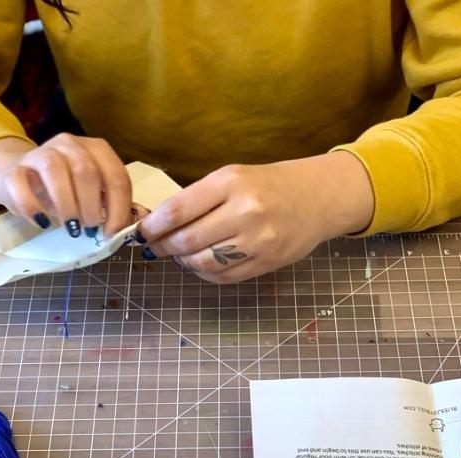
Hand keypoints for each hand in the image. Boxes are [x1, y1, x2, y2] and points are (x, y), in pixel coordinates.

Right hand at [0, 135, 133, 238]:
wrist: (20, 176)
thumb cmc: (66, 188)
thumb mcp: (94, 194)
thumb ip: (114, 205)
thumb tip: (135, 225)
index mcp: (96, 149)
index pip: (116, 176)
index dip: (119, 208)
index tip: (113, 232)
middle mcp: (69, 144)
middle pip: (87, 172)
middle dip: (93, 206)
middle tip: (90, 229)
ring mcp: (39, 153)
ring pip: (55, 171)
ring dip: (67, 205)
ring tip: (72, 228)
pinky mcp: (14, 169)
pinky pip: (20, 184)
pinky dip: (33, 206)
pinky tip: (43, 223)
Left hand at [139, 152, 374, 283]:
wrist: (317, 198)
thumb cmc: (268, 185)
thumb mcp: (233, 177)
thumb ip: (198, 198)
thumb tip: (157, 225)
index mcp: (232, 183)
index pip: (178, 210)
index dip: (153, 226)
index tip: (143, 231)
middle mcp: (246, 211)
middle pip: (187, 240)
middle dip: (164, 246)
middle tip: (156, 247)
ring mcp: (259, 240)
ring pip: (204, 262)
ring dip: (184, 262)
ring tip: (180, 255)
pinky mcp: (268, 261)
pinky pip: (225, 276)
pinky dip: (206, 273)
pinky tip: (202, 264)